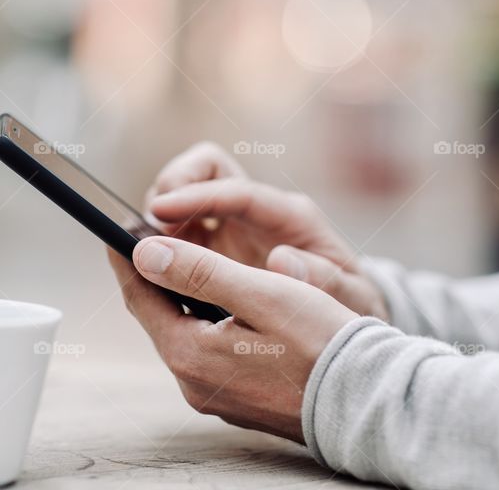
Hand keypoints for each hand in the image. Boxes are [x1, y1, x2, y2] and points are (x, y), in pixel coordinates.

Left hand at [106, 237, 357, 441]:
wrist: (366, 403)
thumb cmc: (323, 344)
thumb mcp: (262, 295)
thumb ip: (200, 272)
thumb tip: (145, 252)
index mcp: (191, 354)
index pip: (141, 296)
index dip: (128, 256)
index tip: (118, 226)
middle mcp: (194, 382)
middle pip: (158, 315)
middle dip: (154, 274)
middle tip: (150, 236)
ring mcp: (215, 395)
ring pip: (182, 332)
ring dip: (181, 296)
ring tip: (185, 259)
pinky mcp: (237, 399)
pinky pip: (206, 350)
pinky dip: (204, 319)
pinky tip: (222, 301)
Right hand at [146, 142, 387, 319]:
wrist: (348, 327)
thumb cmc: (352, 307)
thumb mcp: (350, 299)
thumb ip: (323, 280)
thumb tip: (282, 262)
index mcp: (290, 217)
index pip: (237, 191)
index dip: (197, 195)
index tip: (160, 211)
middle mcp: (258, 214)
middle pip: (206, 172)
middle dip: (173, 187)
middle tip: (150, 225)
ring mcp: (234, 230)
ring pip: (185, 198)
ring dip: (160, 217)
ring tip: (146, 251)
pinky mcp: (217, 251)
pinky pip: (180, 234)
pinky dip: (161, 245)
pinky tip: (153, 273)